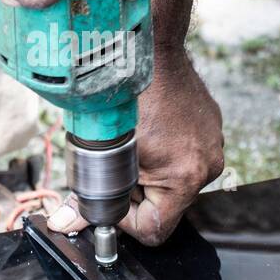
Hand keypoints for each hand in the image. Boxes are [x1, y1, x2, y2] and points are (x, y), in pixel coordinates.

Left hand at [48, 50, 224, 245]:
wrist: (149, 50)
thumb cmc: (126, 96)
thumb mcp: (102, 152)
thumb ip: (85, 196)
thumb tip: (65, 225)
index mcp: (186, 177)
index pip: (155, 229)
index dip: (126, 219)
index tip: (112, 195)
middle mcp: (208, 166)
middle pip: (166, 207)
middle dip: (138, 193)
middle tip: (119, 165)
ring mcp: (214, 146)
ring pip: (175, 183)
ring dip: (151, 172)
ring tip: (136, 145)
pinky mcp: (212, 130)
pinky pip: (186, 157)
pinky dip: (166, 153)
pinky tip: (151, 132)